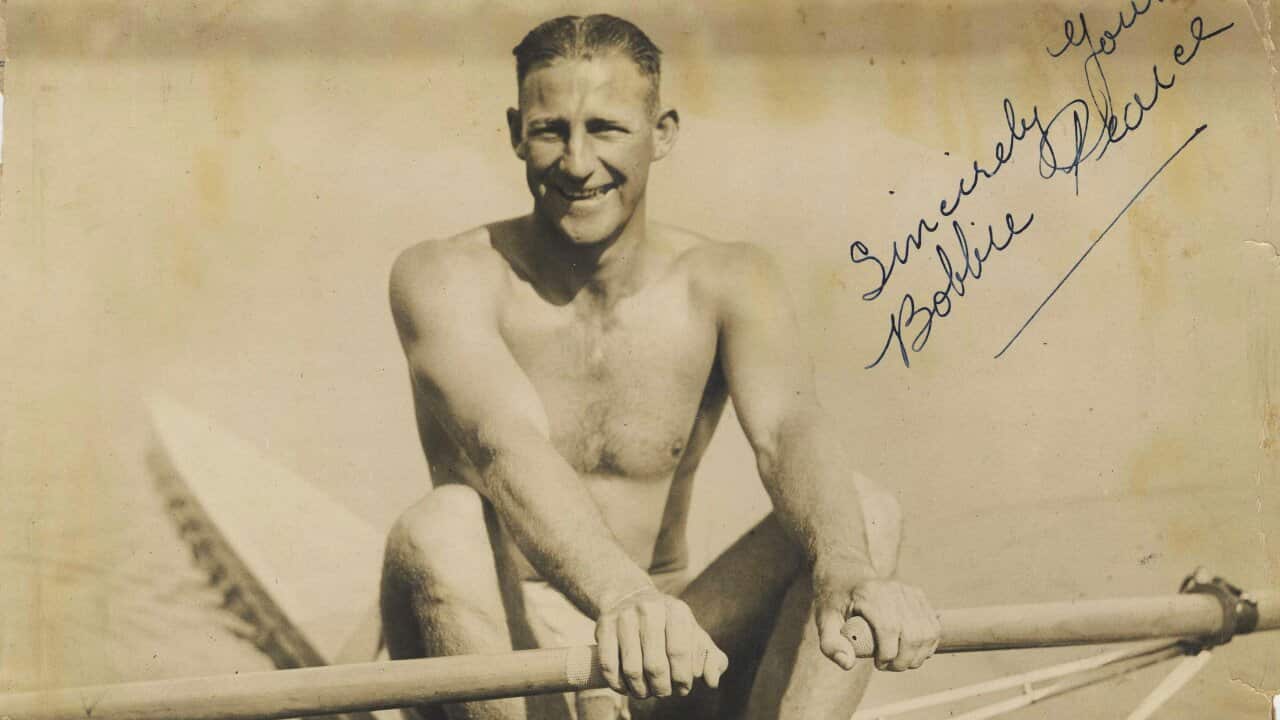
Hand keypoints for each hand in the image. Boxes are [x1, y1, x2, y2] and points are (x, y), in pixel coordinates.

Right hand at [595, 587, 729, 698]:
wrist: (630, 598)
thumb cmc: (669, 625)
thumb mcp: (693, 635)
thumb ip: (711, 658)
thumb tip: (712, 681)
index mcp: (677, 611)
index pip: (680, 653)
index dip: (682, 678)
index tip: (683, 689)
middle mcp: (650, 609)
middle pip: (655, 665)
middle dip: (662, 688)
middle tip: (664, 692)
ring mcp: (624, 617)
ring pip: (632, 669)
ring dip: (640, 690)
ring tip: (646, 693)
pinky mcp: (603, 626)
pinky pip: (609, 665)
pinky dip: (618, 684)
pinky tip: (626, 688)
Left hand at [814, 577, 939, 671]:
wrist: (847, 575)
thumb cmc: (835, 601)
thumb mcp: (824, 621)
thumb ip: (831, 645)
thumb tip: (847, 664)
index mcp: (869, 594)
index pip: (889, 628)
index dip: (888, 654)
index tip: (878, 665)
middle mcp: (892, 590)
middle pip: (912, 634)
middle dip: (904, 660)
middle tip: (888, 667)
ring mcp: (908, 591)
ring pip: (927, 632)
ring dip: (917, 656)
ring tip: (900, 662)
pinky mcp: (918, 595)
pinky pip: (933, 627)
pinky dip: (927, 645)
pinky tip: (913, 652)